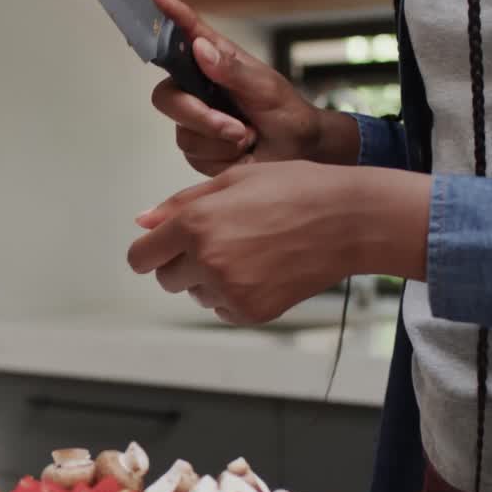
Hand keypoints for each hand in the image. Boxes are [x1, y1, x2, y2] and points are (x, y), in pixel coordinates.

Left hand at [128, 162, 361, 324]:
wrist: (349, 220)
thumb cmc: (296, 190)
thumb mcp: (233, 181)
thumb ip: (180, 205)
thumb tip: (143, 222)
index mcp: (195, 223)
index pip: (141, 257)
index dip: (150, 251)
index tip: (162, 249)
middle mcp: (206, 260)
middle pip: (165, 279)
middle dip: (181, 263)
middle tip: (219, 242)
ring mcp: (229, 290)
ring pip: (195, 294)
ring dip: (209, 279)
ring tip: (248, 252)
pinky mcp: (251, 311)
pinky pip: (222, 310)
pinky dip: (233, 296)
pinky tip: (262, 270)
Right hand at [143, 0, 329, 175]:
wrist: (297, 150)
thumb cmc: (285, 111)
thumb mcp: (265, 87)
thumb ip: (232, 70)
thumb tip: (200, 49)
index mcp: (213, 59)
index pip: (183, 31)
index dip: (163, 11)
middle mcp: (196, 86)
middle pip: (167, 97)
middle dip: (199, 117)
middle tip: (236, 129)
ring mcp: (194, 118)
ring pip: (183, 132)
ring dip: (219, 140)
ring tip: (247, 137)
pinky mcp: (196, 147)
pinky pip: (193, 154)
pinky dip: (221, 157)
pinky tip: (240, 151)